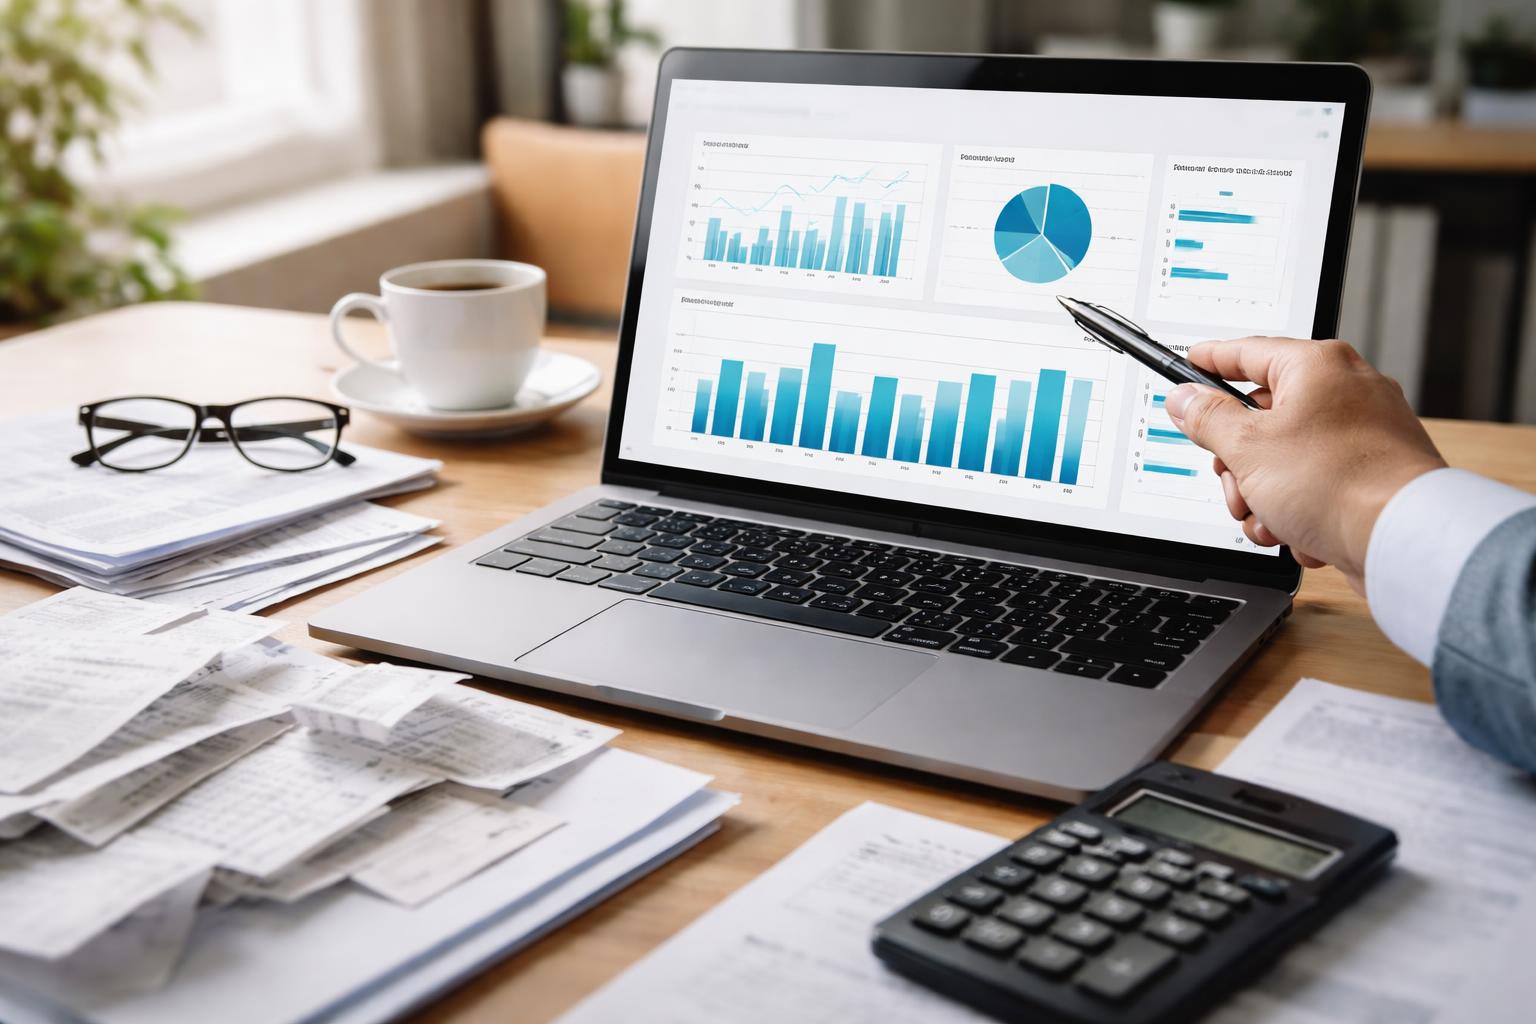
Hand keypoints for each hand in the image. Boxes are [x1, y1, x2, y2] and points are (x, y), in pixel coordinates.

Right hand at [1164, 338, 1445, 591]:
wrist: (1401, 538)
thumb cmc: (1340, 483)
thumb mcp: (1247, 447)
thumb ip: (1207, 418)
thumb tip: (1185, 399)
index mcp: (1317, 367)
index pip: (1248, 352)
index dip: (1209, 360)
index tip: (1189, 363)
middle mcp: (1346, 391)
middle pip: (1262, 417)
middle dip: (1236, 462)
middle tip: (1232, 481)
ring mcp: (1363, 432)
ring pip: (1284, 457)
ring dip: (1262, 495)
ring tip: (1268, 518)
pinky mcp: (1372, 471)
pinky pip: (1315, 483)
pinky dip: (1297, 509)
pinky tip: (1298, 530)